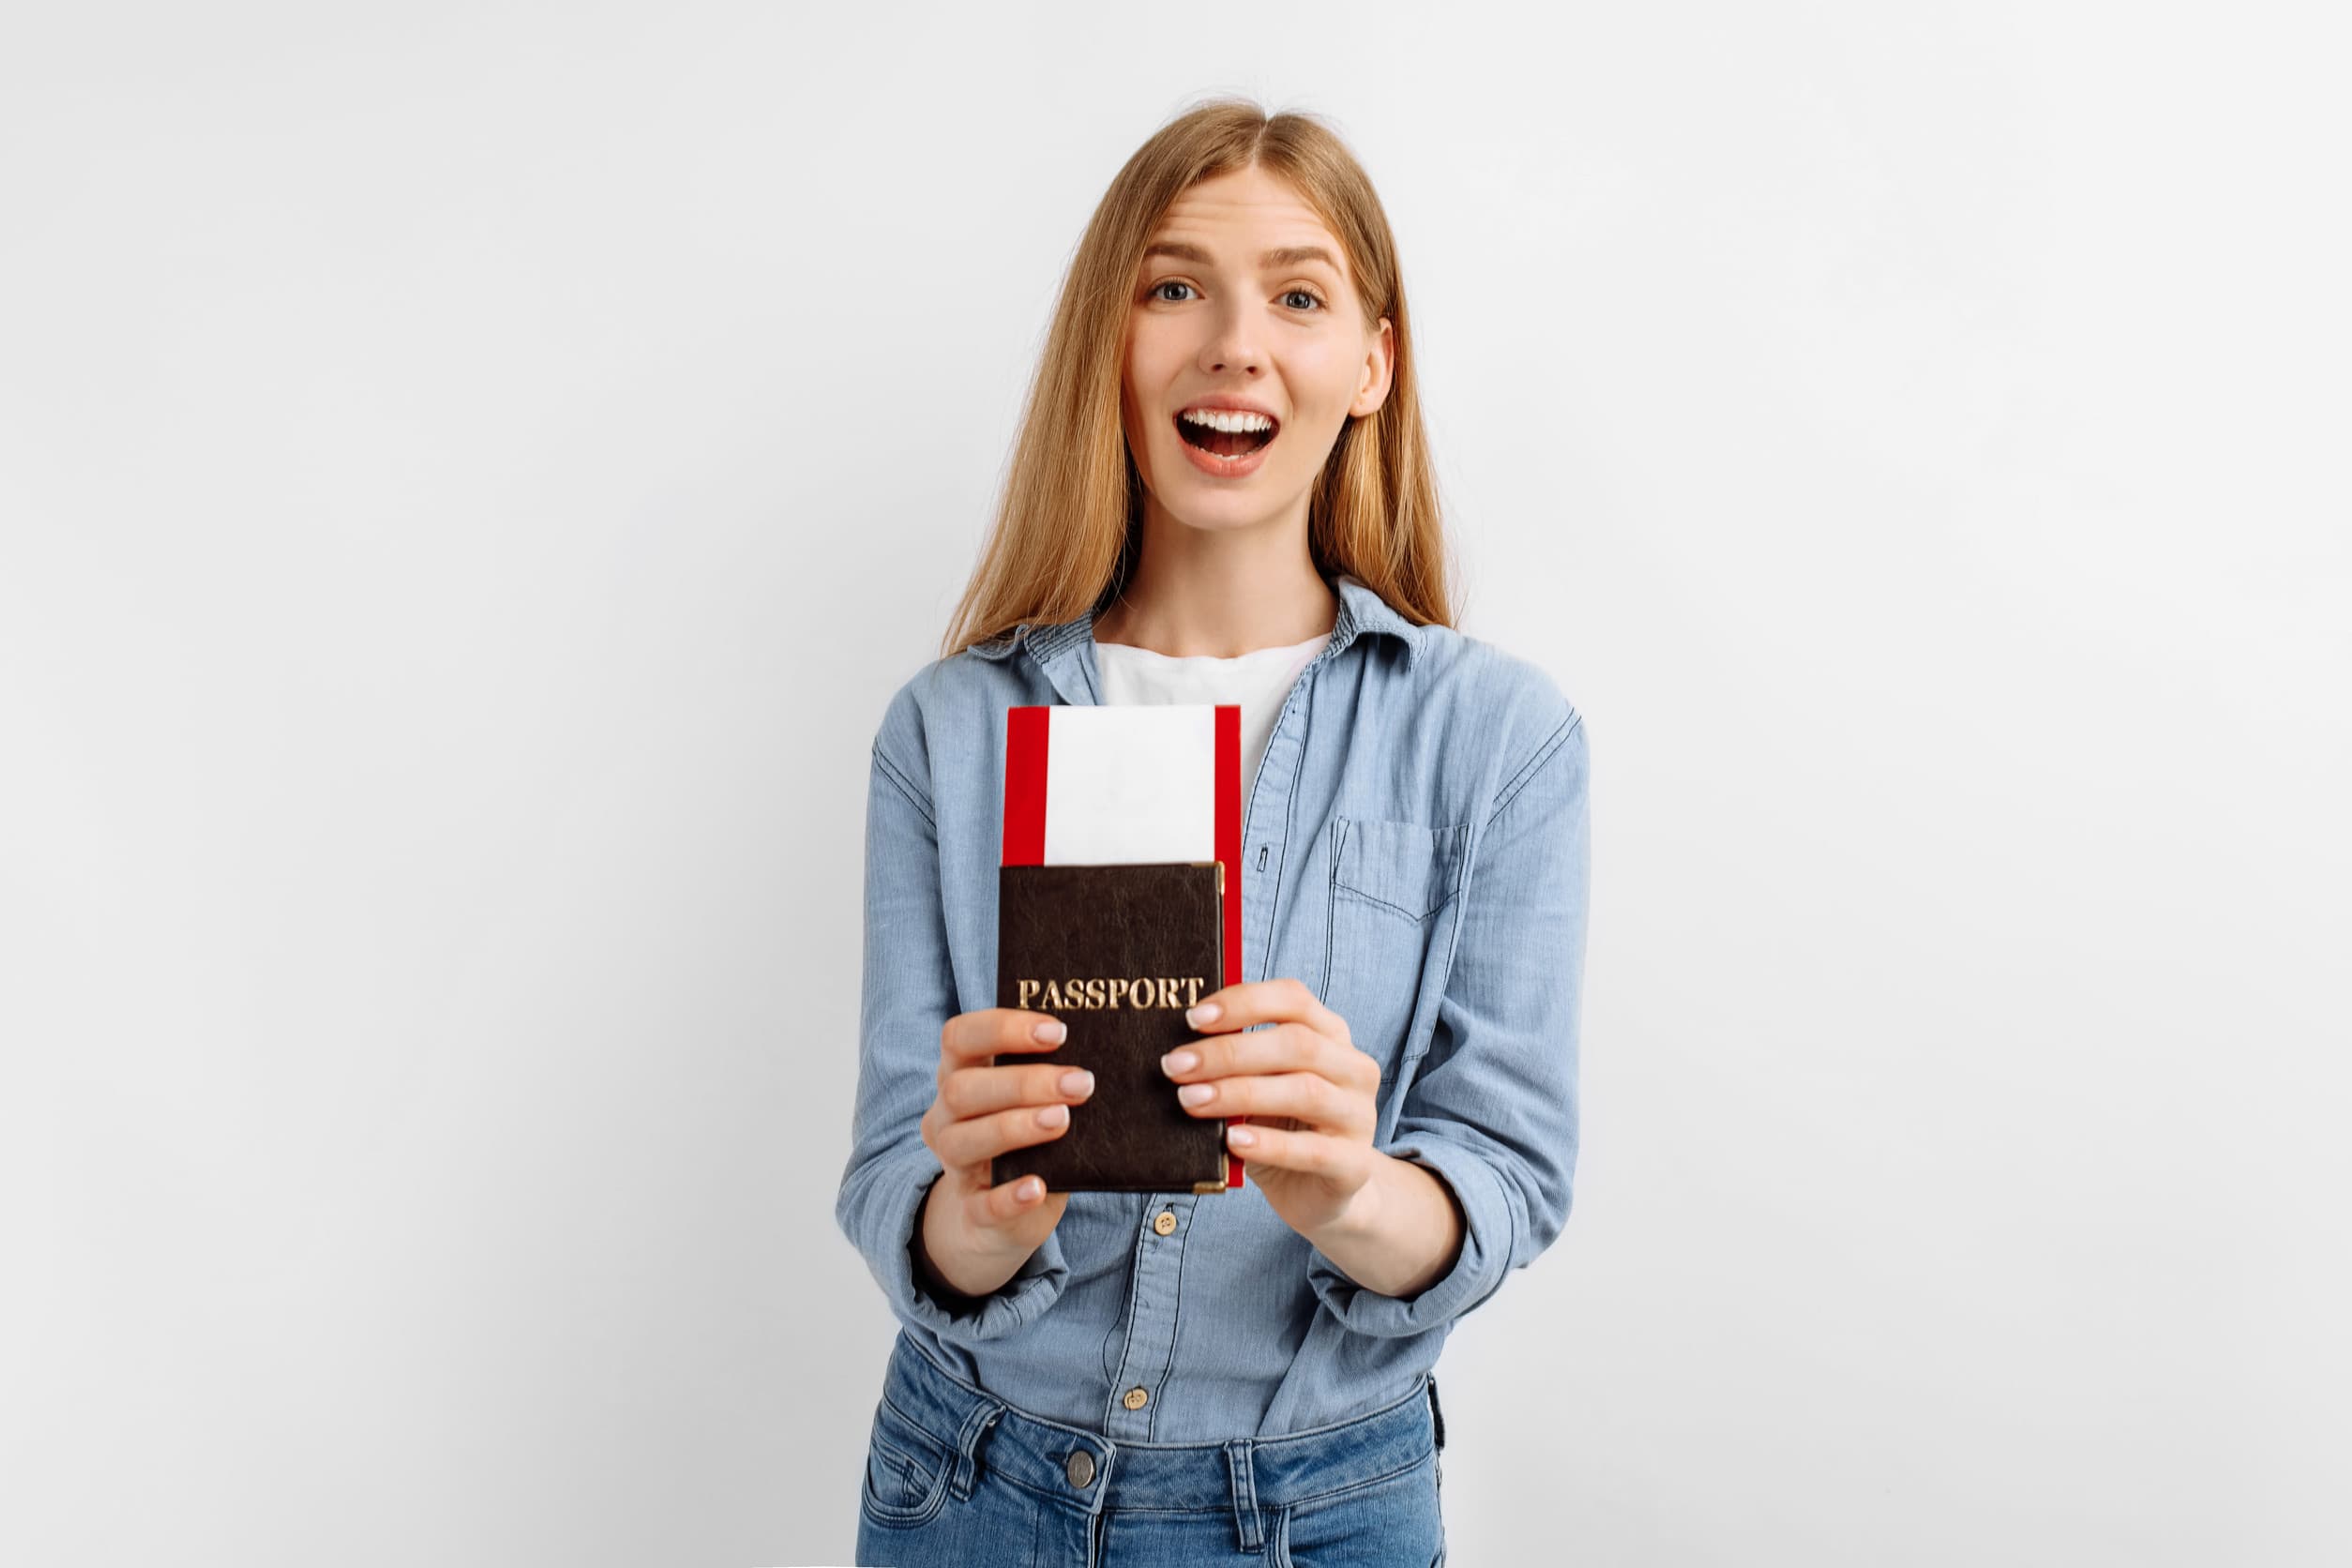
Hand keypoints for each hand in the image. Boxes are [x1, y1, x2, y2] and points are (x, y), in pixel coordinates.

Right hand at [914, 1007, 1093, 1299]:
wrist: (998, 1218)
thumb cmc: (1028, 1140)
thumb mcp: (1033, 1103)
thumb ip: (1054, 1078)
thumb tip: (1115, 1058)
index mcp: (959, 1075)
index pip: (960, 1037)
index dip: (1002, 1029)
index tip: (1058, 1032)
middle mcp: (947, 1117)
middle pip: (961, 1089)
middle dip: (1023, 1082)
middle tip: (1081, 1083)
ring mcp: (955, 1167)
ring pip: (962, 1142)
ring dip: (1014, 1127)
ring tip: (1062, 1121)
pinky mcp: (972, 1212)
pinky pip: (980, 1205)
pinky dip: (1009, 1196)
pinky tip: (1038, 1187)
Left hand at [1162, 978, 1380, 1239]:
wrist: (1317, 1192)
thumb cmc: (1280, 1128)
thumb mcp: (1258, 1087)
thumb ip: (1235, 1064)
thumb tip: (1179, 1050)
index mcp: (1330, 1035)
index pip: (1294, 999)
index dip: (1244, 1002)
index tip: (1192, 1018)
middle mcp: (1353, 1068)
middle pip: (1297, 1043)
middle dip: (1229, 1052)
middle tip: (1176, 1066)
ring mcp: (1359, 1116)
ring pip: (1305, 1091)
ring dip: (1240, 1093)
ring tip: (1191, 1100)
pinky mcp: (1353, 1164)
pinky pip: (1313, 1150)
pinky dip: (1269, 1143)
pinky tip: (1233, 1141)